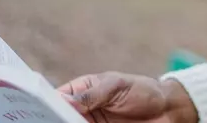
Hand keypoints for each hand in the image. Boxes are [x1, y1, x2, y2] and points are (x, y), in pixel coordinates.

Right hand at [57, 72, 197, 122]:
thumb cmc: (142, 91)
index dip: (45, 104)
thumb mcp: (117, 87)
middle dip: (52, 119)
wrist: (167, 110)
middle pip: (59, 118)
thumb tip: (67, 101)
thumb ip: (92, 95)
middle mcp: (82, 111)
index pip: (57, 99)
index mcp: (81, 92)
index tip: (38, 109)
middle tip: (47, 121)